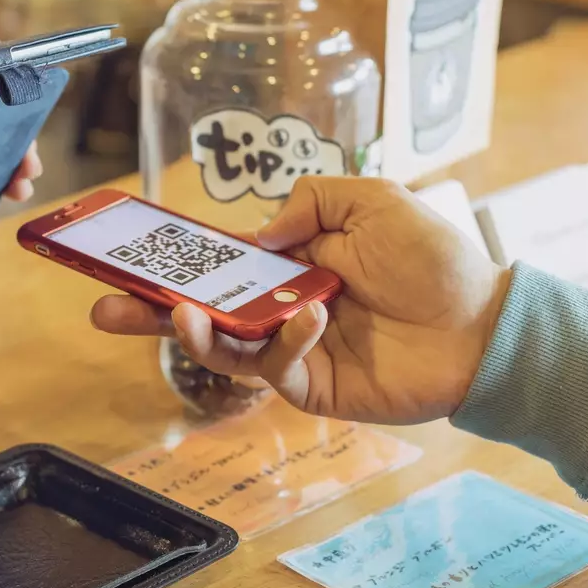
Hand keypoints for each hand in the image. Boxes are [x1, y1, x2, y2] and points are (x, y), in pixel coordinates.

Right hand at [90, 177, 510, 423]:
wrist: (485, 324)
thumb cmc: (435, 259)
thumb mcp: (370, 199)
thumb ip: (308, 201)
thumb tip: (255, 236)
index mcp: (288, 268)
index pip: (216, 268)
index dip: (173, 265)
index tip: (128, 258)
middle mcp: (280, 311)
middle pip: (201, 315)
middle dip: (148, 312)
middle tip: (102, 307)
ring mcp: (294, 352)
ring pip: (225, 350)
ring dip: (197, 333)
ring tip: (178, 314)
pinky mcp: (314, 388)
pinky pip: (277, 369)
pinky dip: (282, 341)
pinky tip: (307, 316)